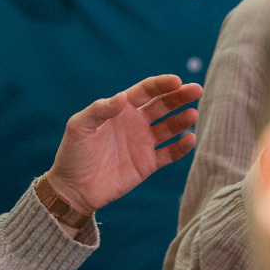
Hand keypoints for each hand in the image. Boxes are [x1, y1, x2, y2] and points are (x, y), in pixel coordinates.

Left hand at [43, 75, 202, 215]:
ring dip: (182, 120)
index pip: (145, 91)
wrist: (73, 188)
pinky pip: (170, 153)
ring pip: (169, 127)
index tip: (177, 81)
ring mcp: (143, 143)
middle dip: (179, 96)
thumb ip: (99, 110)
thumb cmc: (73, 153)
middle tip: (196, 90)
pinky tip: (190, 139)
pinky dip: (181, 147)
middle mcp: (134, 123)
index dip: (161, 85)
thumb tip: (121, 96)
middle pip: (162, 105)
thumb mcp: (79, 127)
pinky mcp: (148, 164)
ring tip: (192, 114)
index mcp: (119, 109)